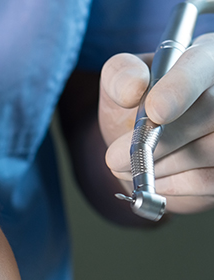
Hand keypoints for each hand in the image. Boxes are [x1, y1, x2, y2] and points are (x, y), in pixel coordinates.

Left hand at [99, 34, 213, 213]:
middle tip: (114, 159)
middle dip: (160, 141)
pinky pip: (208, 180)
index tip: (155, 111)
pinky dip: (172, 184)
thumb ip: (119, 76)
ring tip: (126, 166)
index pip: (201, 64)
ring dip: (160, 165)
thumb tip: (132, 88)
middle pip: (210, 112)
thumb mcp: (120, 84)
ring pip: (210, 150)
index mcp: (205, 57)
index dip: (180, 88)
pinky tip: (151, 178)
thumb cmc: (138, 105)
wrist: (146, 142)